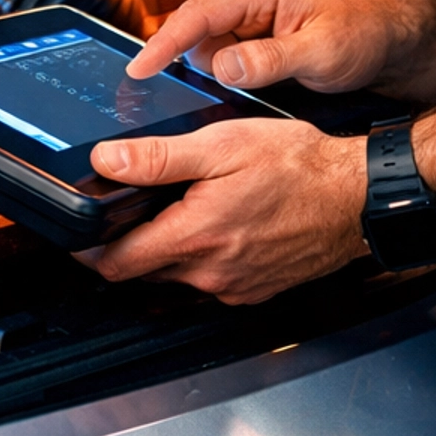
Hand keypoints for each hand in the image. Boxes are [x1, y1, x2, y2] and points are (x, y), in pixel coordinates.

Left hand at [86, 117, 366, 303]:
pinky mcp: (255, 290)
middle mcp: (211, 274)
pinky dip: (203, 258)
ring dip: (168, 250)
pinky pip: (211, 280)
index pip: (116, 265)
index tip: (78, 235)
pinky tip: (220, 224)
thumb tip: (107, 161)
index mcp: (195, 237)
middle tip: (130, 209)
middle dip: (128, 245)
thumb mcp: (222, 145)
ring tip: (180, 209)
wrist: (357, 197)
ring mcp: (234, 287)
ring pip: (178, 276)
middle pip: (144, 271)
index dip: (88, 251)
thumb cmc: (300, 168)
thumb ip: (159, 158)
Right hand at [124, 0, 393, 94]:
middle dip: (181, 60)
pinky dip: (223, 73)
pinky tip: (243, 86)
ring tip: (247, 86)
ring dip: (212, 71)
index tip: (140, 69)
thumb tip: (222, 67)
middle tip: (169, 93)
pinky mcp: (249, 33)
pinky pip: (219, 53)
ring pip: (204, 46)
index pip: (199, 14)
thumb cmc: (359, 36)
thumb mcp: (321, 52)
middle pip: (193, 28)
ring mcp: (247, 15)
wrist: (384, 38)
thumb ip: (271, 60)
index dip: (165, 43)